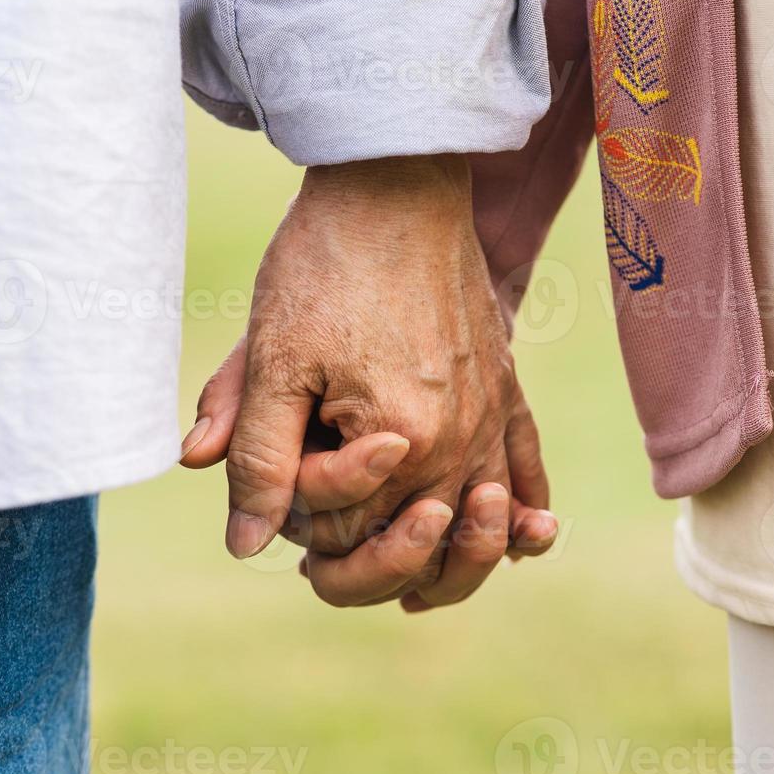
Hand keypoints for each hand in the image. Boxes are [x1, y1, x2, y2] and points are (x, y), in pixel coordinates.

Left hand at [180, 154, 556, 607]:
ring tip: (418, 588)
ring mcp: (493, 413)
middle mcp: (461, 440)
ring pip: (487, 526)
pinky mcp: (507, 384)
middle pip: (425, 546)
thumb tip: (245, 545)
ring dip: (457, 562)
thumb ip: (257, 457)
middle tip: (318, 566)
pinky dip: (525, 510)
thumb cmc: (323, 267)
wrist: (394, 184)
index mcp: (402, 443)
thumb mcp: (272, 361)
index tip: (276, 480)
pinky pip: (528, 464)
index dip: (302, 525)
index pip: (351, 533)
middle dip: (368, 563)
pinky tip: (527, 536)